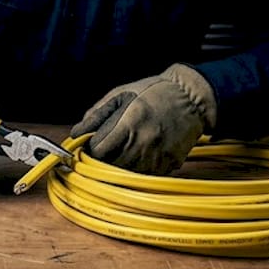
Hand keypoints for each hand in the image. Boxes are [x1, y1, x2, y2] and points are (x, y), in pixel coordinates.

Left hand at [70, 64, 217, 174]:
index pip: (98, 150)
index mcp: (129, 123)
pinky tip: (137, 155)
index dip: (88, 151)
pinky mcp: (168, 165)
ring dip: (117, 168)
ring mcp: (157, 157)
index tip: (87, 148)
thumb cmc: (154, 92)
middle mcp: (144, 143)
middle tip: (100, 151)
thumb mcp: (121, 94)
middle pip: (109, 166)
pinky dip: (135, 170)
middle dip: (100, 161)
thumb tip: (76, 134)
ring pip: (126, 175)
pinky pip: (144, 176)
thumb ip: (96, 114)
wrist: (192, 98)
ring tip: (120, 151)